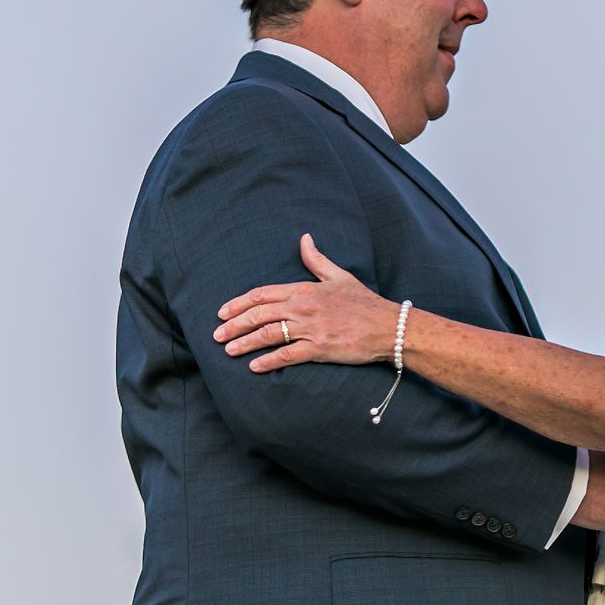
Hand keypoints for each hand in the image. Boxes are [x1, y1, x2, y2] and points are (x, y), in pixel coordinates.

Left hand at [214, 235, 395, 371]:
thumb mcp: (339, 276)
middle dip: (235, 324)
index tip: (222, 312)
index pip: (262, 294)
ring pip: (268, 334)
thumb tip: (304, 238)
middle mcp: (302, 307)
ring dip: (245, 343)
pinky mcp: (319, 348)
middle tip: (217, 335)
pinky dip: (268, 361)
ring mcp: (310, 328)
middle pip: (259, 314)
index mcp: (304, 289)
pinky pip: (287, 355)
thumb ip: (316, 259)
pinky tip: (254, 367)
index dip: (239, 303)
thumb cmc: (363, 302)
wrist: (387, 325)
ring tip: (228, 351)